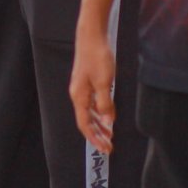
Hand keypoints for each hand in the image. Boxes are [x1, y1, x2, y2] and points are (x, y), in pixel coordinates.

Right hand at [70, 26, 117, 153]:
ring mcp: (81, 88)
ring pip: (88, 112)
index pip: (84, 124)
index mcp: (79, 96)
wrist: (91, 37)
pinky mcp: (87, 82)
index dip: (94, 138)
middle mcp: (78, 94)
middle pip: (85, 120)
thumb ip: (105, 104)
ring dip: (99, 125)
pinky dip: (99, 113)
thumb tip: (108, 122)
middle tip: (109, 146)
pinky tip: (108, 115)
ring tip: (110, 134)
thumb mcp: (104, 82)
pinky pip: (91, 104)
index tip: (106, 149)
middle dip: (97, 135)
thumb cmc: (97, 58)